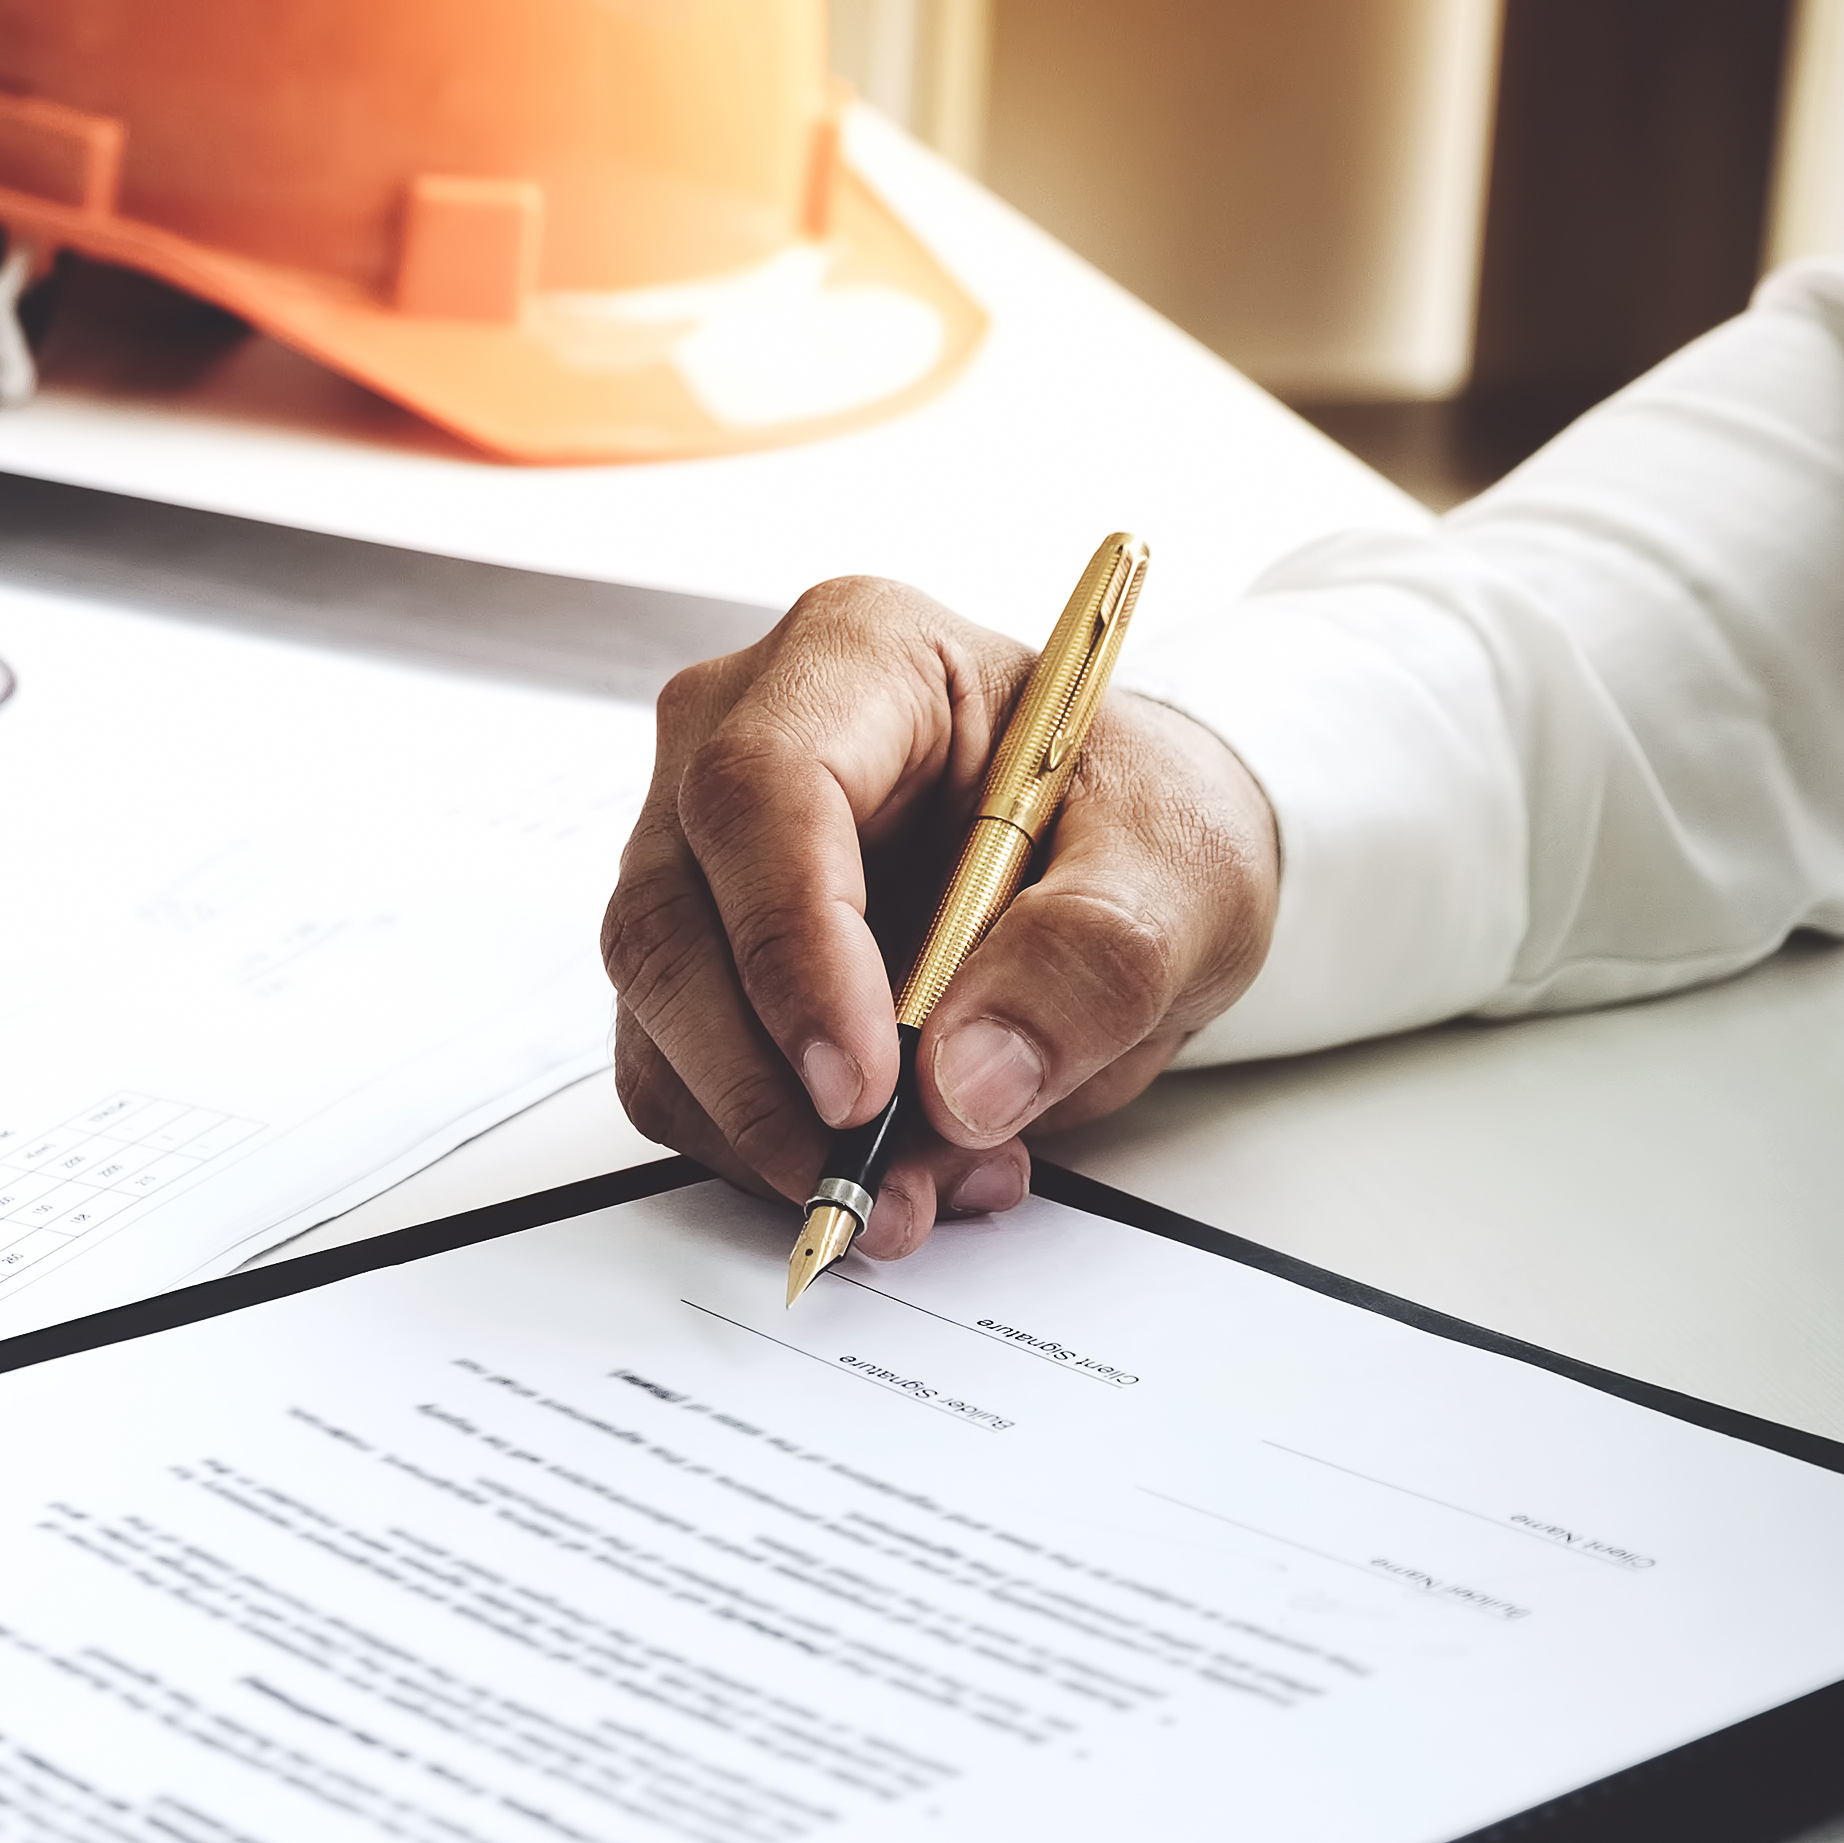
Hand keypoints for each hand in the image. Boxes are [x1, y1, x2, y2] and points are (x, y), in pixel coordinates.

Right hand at [603, 579, 1280, 1258]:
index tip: (862, 1088)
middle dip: (769, 1085)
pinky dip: (772, 1150)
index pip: (764, 791)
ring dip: (776, 1136)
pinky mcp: (694, 958)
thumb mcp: (1184, 875)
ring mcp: (695, 852)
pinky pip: (680, 1079)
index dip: (792, 948)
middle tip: (886, 1186)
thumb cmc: (1138, 822)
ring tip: (933, 1182)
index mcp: (859, 656)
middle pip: (670, 919)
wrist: (1125, 867)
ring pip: (659, 1016)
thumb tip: (966, 1078)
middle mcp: (735, 737)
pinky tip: (901, 1161)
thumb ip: (1094, 960)